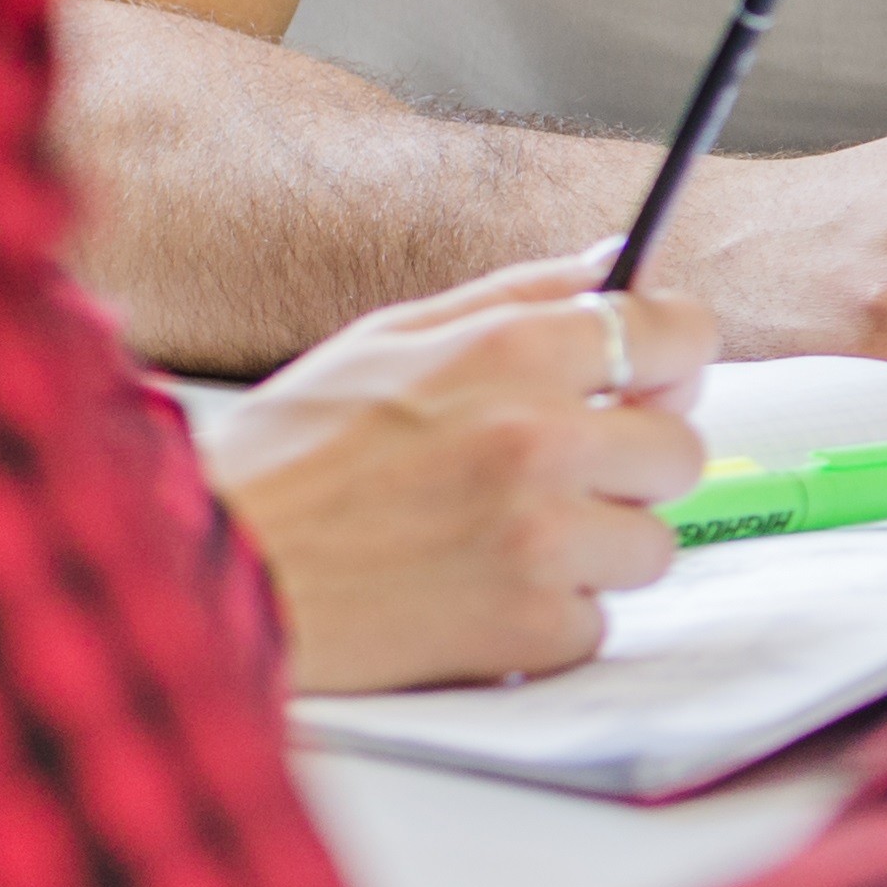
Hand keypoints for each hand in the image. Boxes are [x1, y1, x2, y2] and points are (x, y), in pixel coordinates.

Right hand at [207, 251, 716, 691]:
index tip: (648, 381)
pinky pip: (596, 622)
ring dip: (593, 550)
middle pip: (682, 450)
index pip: (681, 332)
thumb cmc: (288, 455)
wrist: (204, 576)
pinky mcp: (530, 627)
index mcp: (512, 352)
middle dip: (630, 467)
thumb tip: (621, 260)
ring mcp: (543, 538)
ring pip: (653, 545)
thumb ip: (518, 298)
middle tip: (552, 478)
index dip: (672, 360)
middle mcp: (542, 440)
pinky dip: (544, 620)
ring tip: (498, 542)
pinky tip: (471, 598)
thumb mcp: (388, 340)